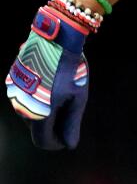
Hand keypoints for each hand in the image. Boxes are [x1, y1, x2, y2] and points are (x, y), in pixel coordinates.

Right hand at [6, 6, 89, 149]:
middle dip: (53, 124)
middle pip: (37, 127)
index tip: (67, 138)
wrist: (55, 39)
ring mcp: (14, 94)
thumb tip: (69, 145)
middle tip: (70, 106)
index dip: (56, 143)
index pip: (43, 141)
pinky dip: (37, 97)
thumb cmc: (71, 69)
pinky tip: (50, 82)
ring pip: (30, 113)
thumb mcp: (78, 97)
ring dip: (45, 110)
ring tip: (62, 90)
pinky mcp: (12, 82)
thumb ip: (72, 123)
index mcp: (39, 114)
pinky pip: (25, 98)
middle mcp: (22, 107)